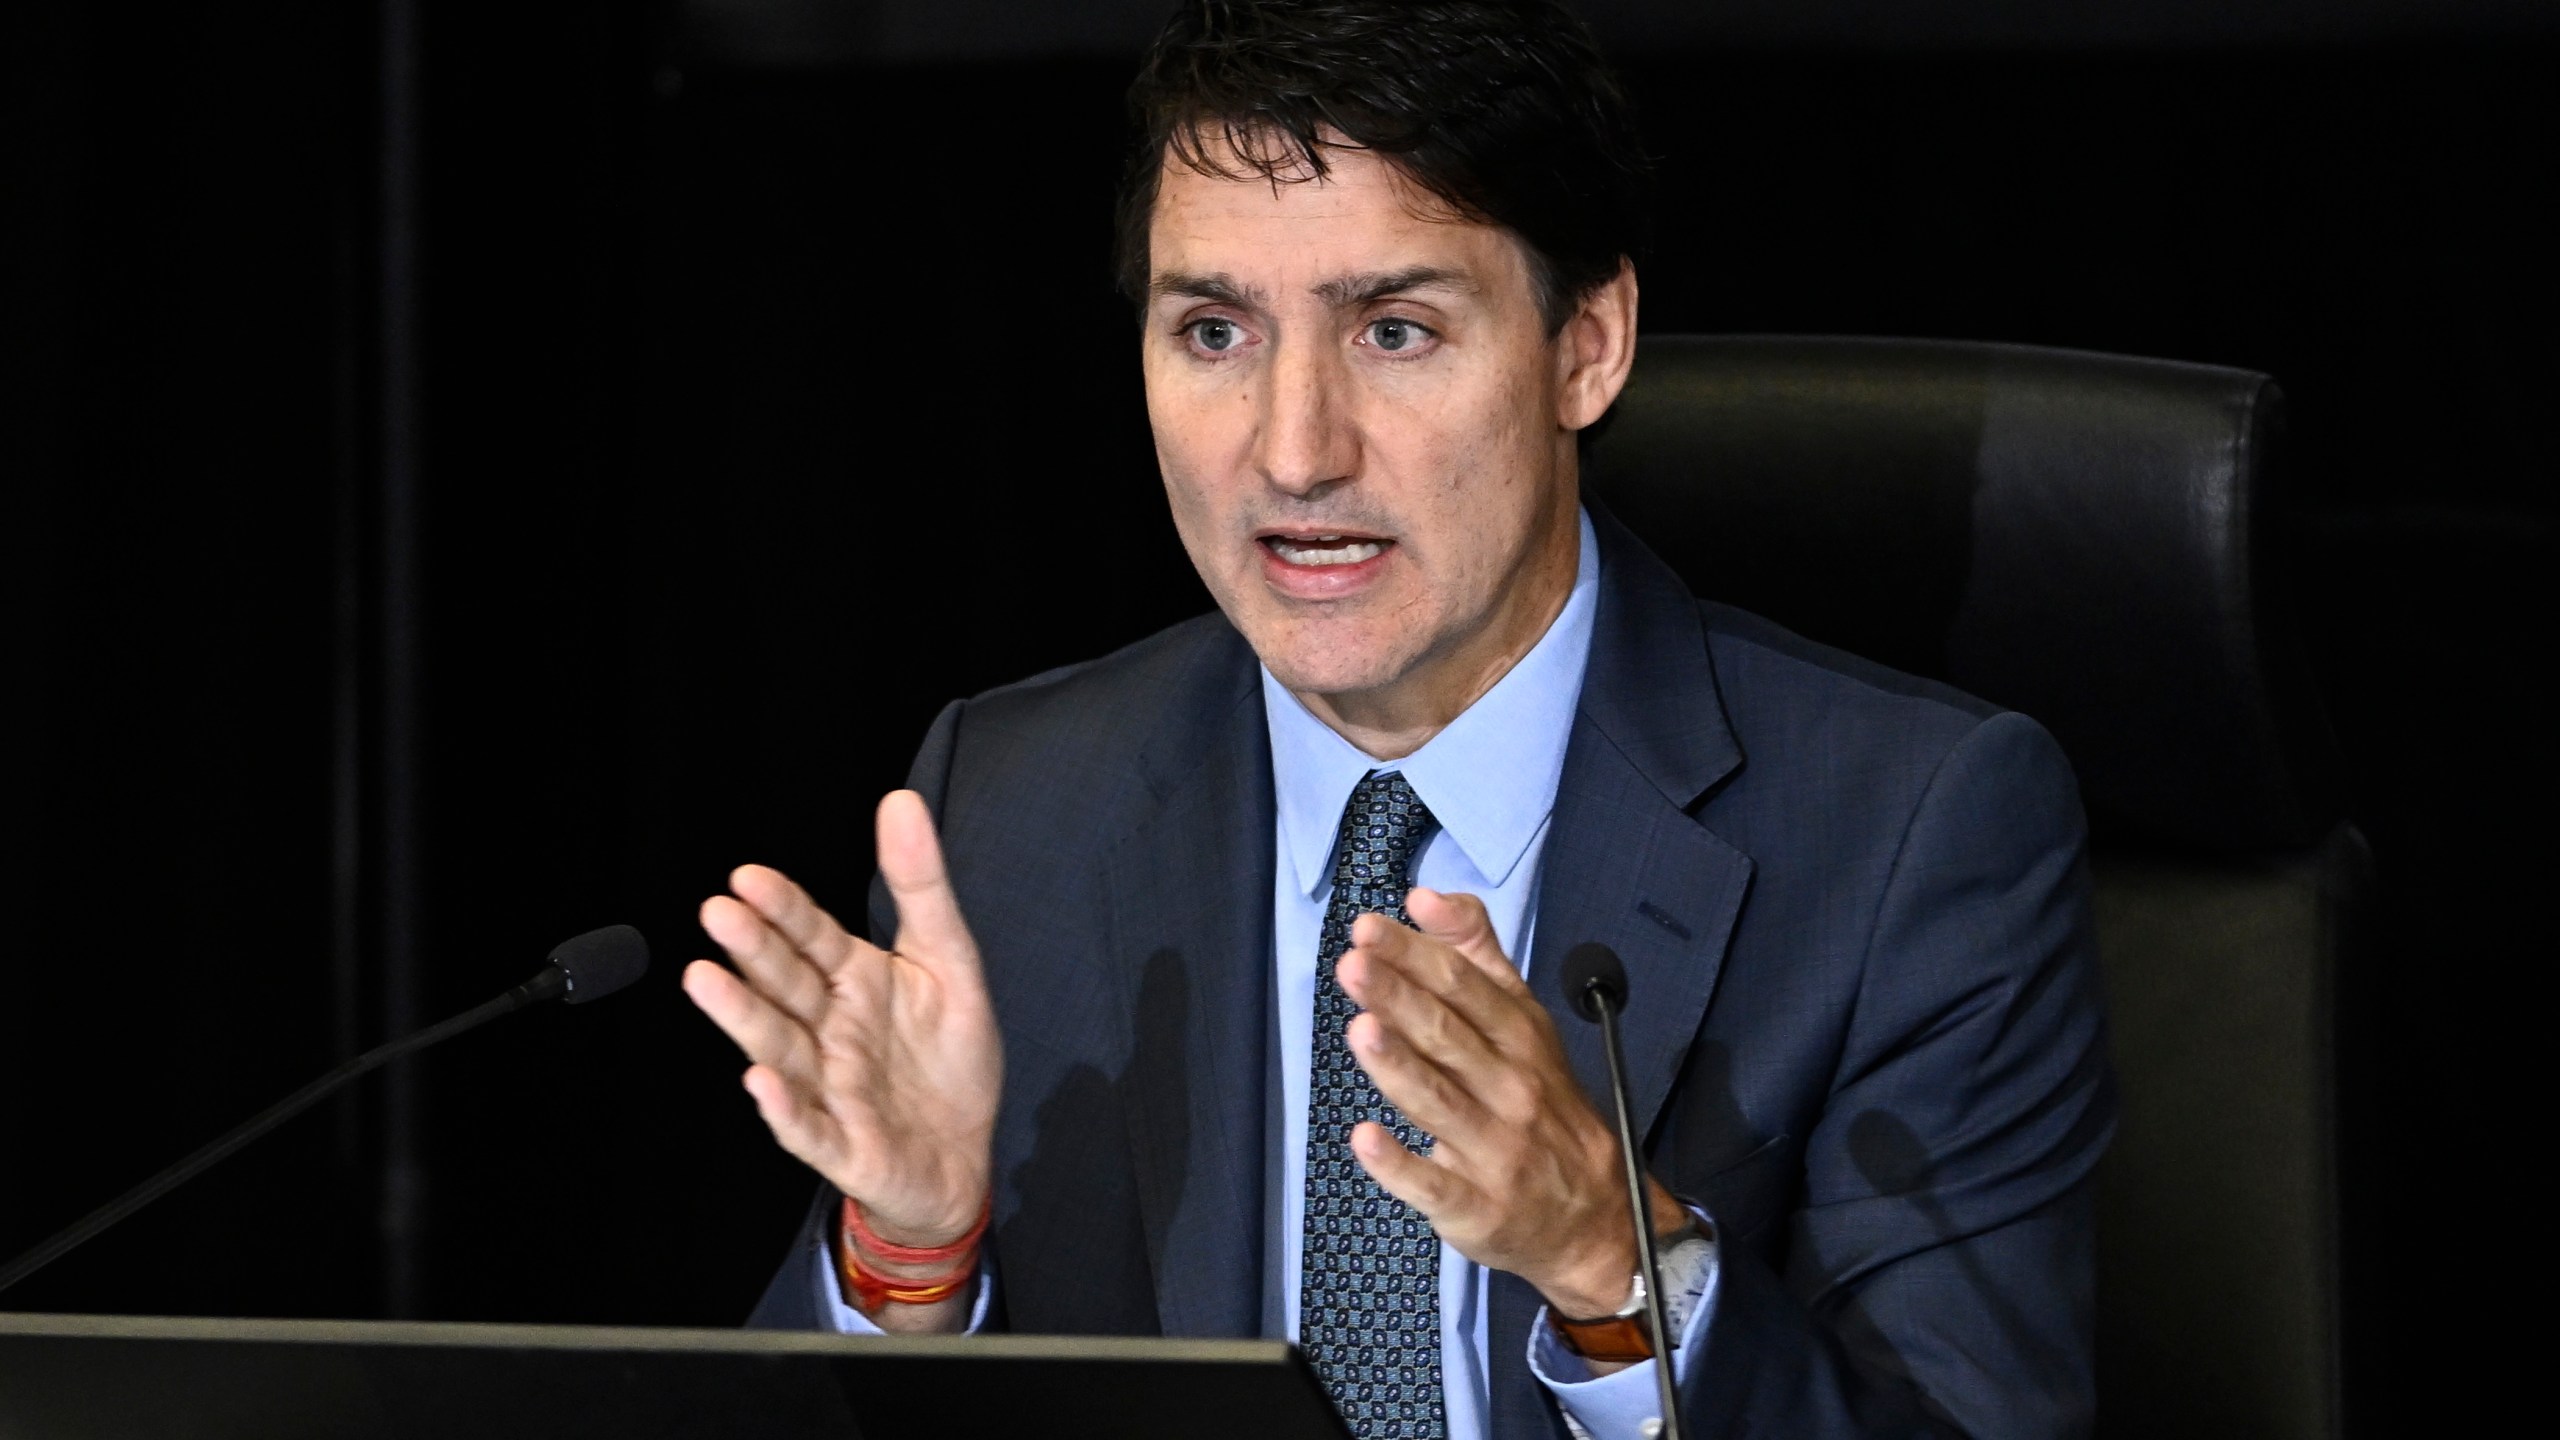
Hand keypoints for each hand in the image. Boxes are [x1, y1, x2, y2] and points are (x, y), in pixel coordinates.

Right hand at [683, 791, 1002, 1268]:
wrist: (963, 1157)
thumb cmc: (947, 1061)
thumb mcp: (950, 960)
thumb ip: (921, 885)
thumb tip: (901, 803)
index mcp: (854, 983)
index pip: (811, 938)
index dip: (782, 909)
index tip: (748, 877)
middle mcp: (831, 1031)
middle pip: (786, 986)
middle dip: (753, 952)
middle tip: (717, 913)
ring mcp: (831, 1089)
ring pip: (780, 1049)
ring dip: (743, 1017)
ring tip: (705, 979)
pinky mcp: (845, 1146)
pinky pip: (808, 1129)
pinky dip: (784, 1109)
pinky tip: (761, 1084)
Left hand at [1335, 888, 1677, 1324]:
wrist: (1597, 1215)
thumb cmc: (1544, 1105)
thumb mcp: (1524, 1021)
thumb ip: (1476, 955)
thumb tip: (1426, 899)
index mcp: (1521, 1037)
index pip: (1465, 987)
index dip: (1417, 955)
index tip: (1370, 930)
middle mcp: (1510, 1089)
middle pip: (1449, 1036)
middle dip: (1400, 998)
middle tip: (1355, 966)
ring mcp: (1494, 1150)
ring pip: (1440, 1101)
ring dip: (1399, 1066)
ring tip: (1360, 1030)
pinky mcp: (1474, 1206)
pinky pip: (1434, 1184)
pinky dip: (1400, 1164)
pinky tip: (1365, 1138)